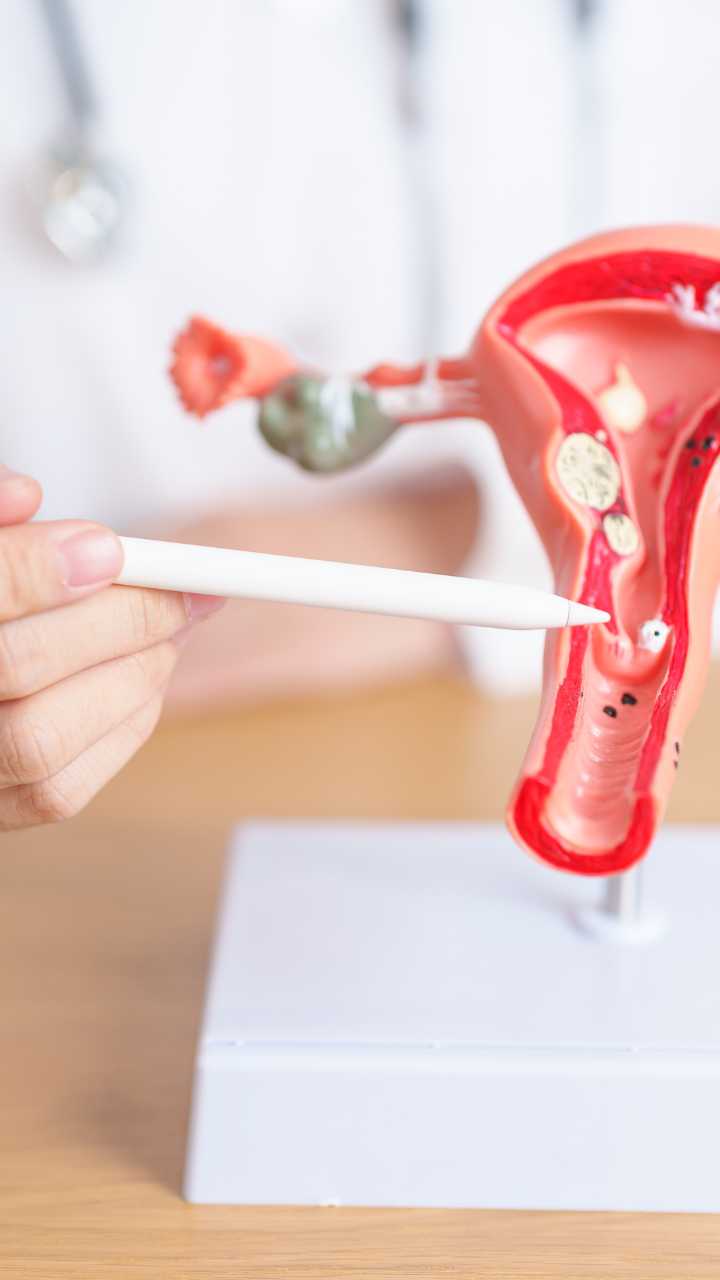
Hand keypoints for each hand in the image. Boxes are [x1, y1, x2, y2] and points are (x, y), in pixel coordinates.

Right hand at [0, 468, 222, 829]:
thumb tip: (27, 494)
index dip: (39, 569)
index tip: (110, 547)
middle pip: (15, 665)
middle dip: (119, 620)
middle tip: (186, 589)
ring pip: (41, 738)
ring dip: (131, 674)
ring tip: (170, 629)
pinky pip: (59, 790)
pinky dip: (122, 728)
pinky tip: (144, 678)